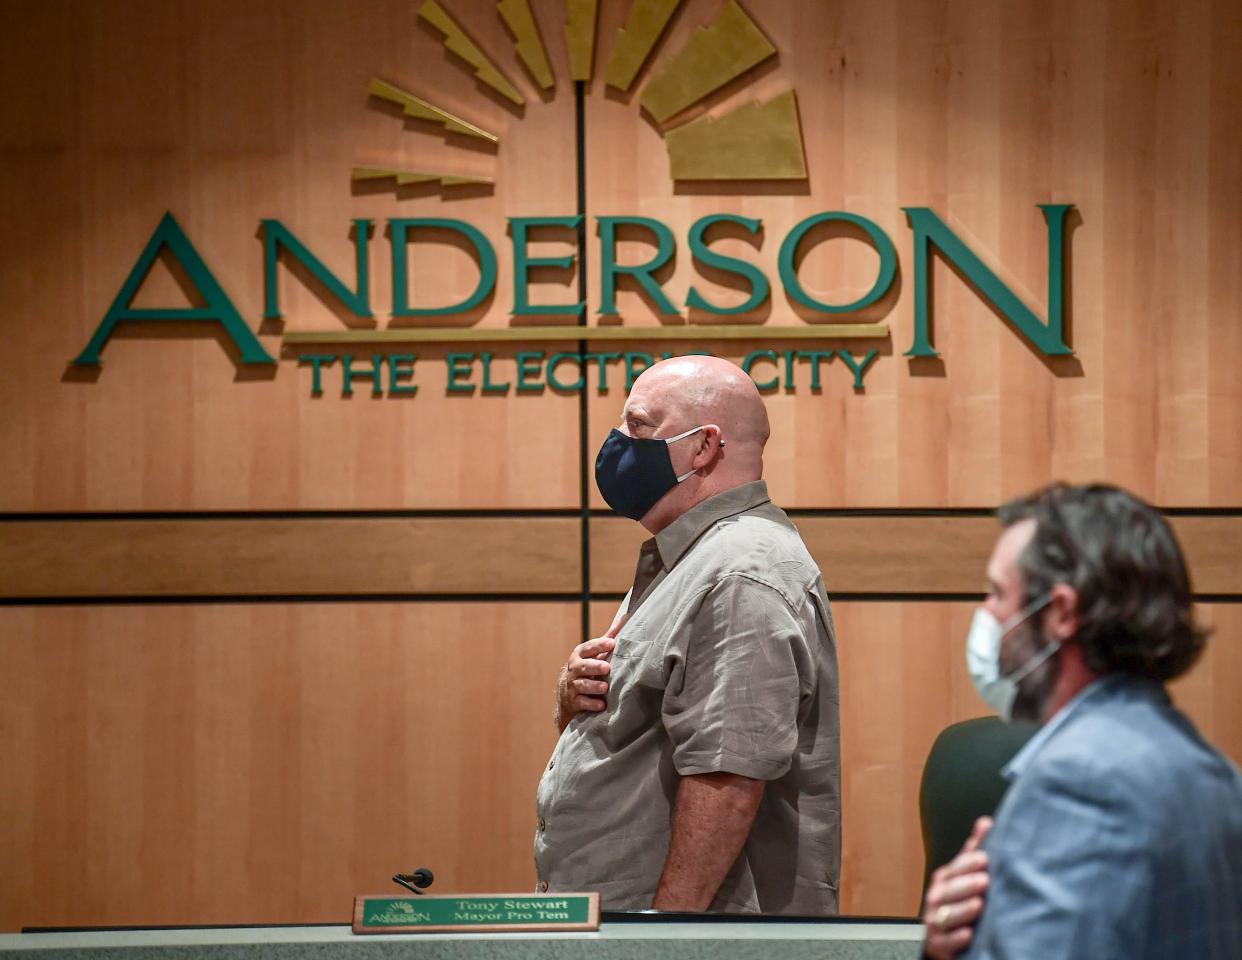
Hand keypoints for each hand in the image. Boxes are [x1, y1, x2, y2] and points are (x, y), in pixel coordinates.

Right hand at [555, 616, 626, 729]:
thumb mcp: (596, 652)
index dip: (599, 645)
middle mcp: (574, 669)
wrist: (567, 695)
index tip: (612, 643)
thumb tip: (627, 616)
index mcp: (580, 655)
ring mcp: (572, 686)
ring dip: (593, 686)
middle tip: (606, 667)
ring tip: (605, 687)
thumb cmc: (588, 668)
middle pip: (583, 666)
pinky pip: (582, 703)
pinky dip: (591, 704)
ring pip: (582, 685)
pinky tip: (601, 705)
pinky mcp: (574, 702)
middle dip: (594, 666)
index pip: (588, 648)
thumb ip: (609, 637)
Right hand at [922, 816, 992, 958]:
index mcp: (944, 880)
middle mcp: (937, 899)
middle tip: (985, 880)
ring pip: (946, 915)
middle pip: (948, 890)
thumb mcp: (964, 876)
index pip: (954, 869)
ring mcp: (935, 923)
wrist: (942, 939)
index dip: (968, 863)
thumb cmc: (957, 903)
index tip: (985, 858)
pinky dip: (956, 938)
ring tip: (979, 905)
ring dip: (963, 910)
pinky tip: (968, 934)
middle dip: (966, 885)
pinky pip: (945, 942)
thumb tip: (986, 823)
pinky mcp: (937, 945)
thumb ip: (974, 852)